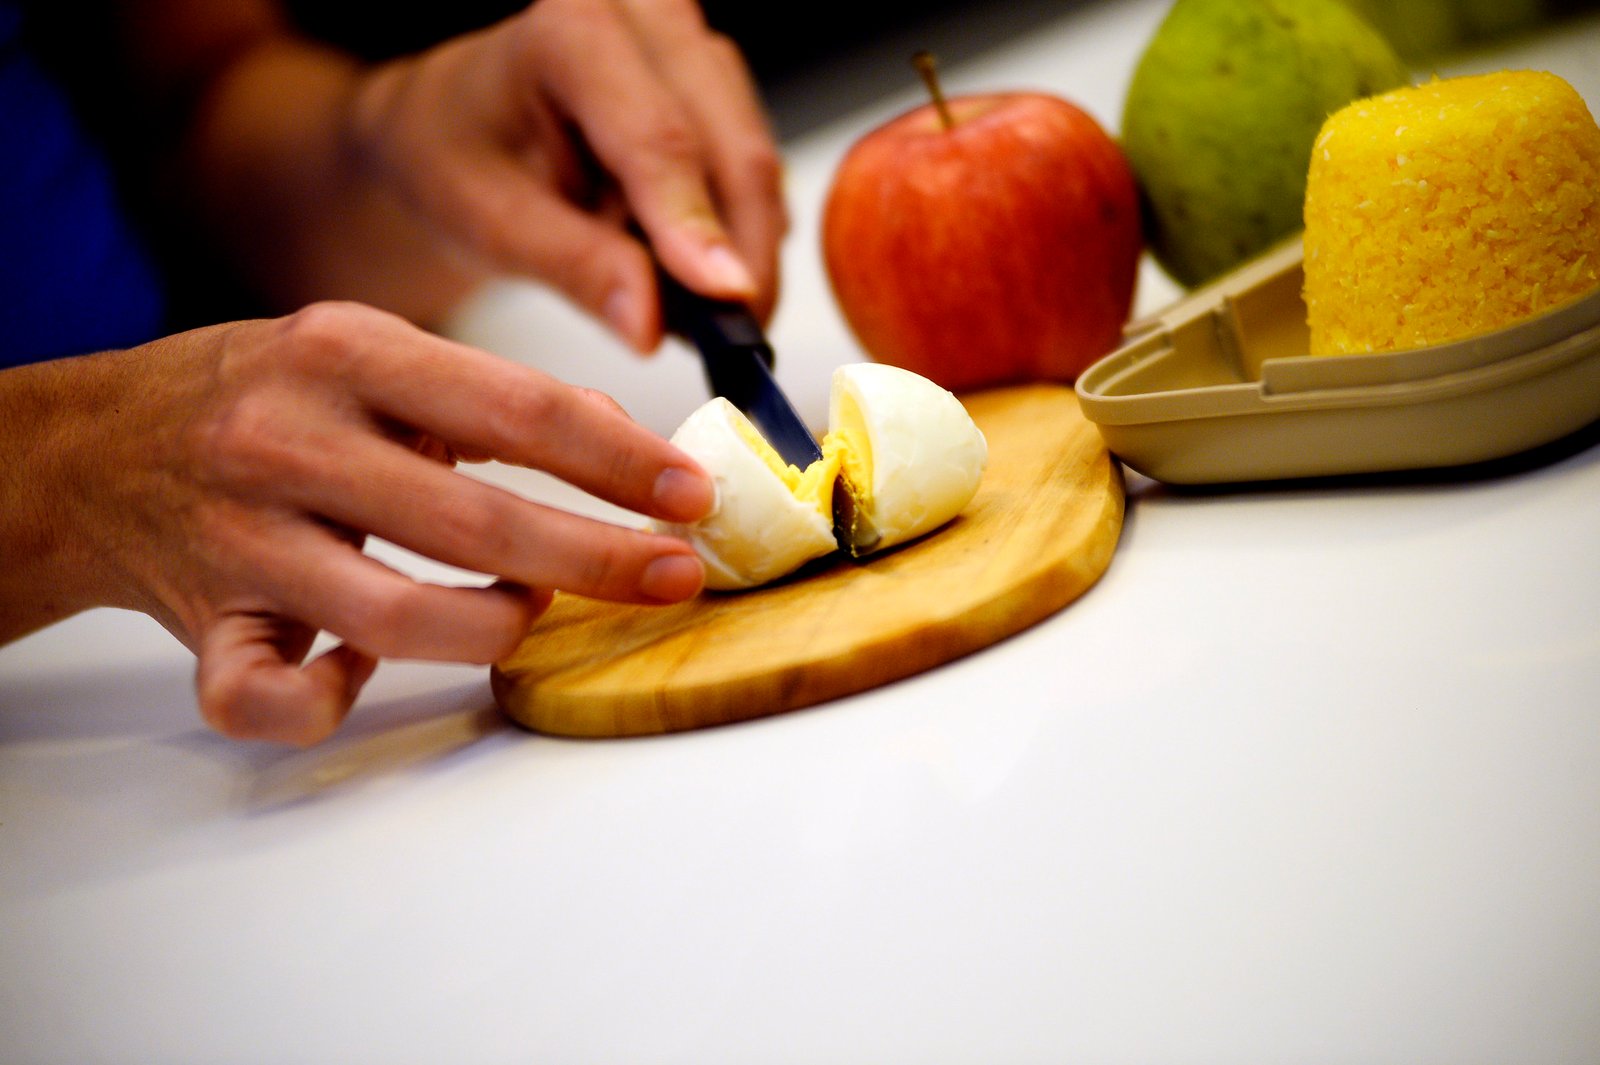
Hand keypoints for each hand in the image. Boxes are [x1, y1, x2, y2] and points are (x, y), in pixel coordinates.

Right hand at [0, 303, 714, 744]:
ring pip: (394, 615)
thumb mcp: (367, 354)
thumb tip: (619, 442)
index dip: (619, 461)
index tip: (692, 494)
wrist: (91, 447)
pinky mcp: (204, 624)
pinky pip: (265, 695)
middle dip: (595, 558)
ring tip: (534, 614)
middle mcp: (292, 442)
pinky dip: (325, 702)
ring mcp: (244, 540)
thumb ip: (484, 395)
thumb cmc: (261, 396)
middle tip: (673, 575)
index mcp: (346, 354)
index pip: (515, 408)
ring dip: (492, 628)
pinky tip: (359, 677)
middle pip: (474, 522)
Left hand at [346, 0, 787, 349]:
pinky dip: (734, 236)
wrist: (454, 128)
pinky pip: (757, 174)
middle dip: (739, 253)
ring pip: (757, 163)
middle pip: (730, 147)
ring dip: (737, 250)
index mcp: (572, 26)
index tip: (727, 296)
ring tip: (686, 312)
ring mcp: (692, 47)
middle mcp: (648, 15)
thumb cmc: (456, 158)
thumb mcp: (488, 222)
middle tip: (729, 341)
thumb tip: (650, 322)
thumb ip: (573, 266)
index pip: (655, 138)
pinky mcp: (719, 87)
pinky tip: (691, 272)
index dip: (695, 223)